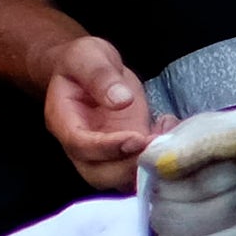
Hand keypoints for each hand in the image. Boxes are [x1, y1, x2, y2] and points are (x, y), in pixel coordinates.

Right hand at [47, 38, 154, 190]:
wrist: (89, 69)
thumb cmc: (82, 61)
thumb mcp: (88, 56)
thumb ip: (101, 76)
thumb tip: (122, 101)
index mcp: (64, 122)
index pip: (81, 146)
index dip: (108, 148)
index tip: (136, 138)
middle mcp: (82, 145)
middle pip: (98, 174)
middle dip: (128, 167)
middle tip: (157, 147)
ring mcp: (106, 152)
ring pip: (121, 178)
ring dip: (147, 167)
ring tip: (169, 137)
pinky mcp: (127, 150)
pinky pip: (140, 166)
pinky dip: (159, 157)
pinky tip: (171, 128)